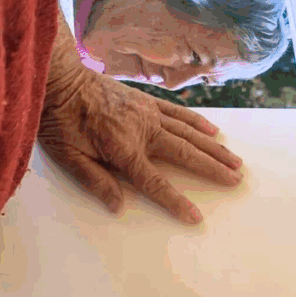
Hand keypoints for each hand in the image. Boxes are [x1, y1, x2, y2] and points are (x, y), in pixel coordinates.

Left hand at [38, 68, 243, 224]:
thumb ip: (95, 181)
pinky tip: (212, 130)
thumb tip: (118, 206)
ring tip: (235, 161)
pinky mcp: (145, 100)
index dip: (176, 202)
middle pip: (184, 153)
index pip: (154, 182)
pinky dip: (197, 121)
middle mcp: (142, 129)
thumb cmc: (59, 121)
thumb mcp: (67, 157)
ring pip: (188, 133)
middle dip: (212, 169)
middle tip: (236, 180)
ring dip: (213, 147)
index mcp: (122, 148)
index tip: (196, 217)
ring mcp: (147, 112)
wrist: (60, 79)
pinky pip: (178, 112)